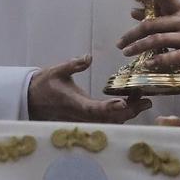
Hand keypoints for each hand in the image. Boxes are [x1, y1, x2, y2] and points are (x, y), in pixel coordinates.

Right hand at [26, 55, 147, 123]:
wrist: (32, 99)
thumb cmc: (44, 84)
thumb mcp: (57, 70)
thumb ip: (73, 65)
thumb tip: (88, 57)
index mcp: (75, 103)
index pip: (94, 109)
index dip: (109, 108)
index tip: (124, 103)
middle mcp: (82, 115)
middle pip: (109, 119)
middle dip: (129, 111)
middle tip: (147, 100)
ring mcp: (84, 119)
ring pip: (110, 122)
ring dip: (127, 113)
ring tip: (143, 101)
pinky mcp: (86, 119)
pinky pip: (106, 121)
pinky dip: (120, 114)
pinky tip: (129, 103)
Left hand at [119, 0, 179, 82]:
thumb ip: (161, 14)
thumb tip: (134, 11)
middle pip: (153, 24)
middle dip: (133, 33)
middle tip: (120, 42)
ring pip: (158, 40)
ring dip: (139, 46)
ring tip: (127, 52)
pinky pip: (173, 56)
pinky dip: (158, 60)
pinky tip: (147, 63)